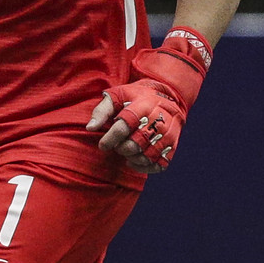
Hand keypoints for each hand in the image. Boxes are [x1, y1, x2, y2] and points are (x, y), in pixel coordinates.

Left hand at [85, 27, 211, 171]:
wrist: (170, 95)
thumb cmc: (137, 97)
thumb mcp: (118, 95)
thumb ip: (102, 110)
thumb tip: (90, 127)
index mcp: (142, 106)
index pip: (123, 127)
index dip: (110, 139)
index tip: (103, 145)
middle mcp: (158, 120)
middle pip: (135, 144)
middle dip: (121, 149)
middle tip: (117, 146)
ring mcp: (167, 134)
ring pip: (147, 156)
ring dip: (132, 158)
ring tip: (126, 152)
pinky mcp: (173, 145)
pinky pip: (159, 165)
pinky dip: (144, 168)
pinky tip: (134, 161)